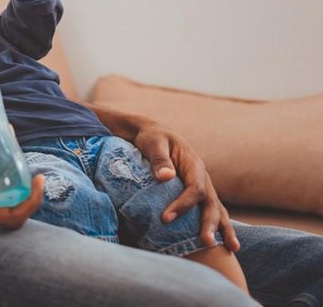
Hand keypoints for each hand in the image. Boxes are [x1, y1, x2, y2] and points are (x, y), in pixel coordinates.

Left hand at [133, 123, 239, 251]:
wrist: (156, 135)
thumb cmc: (153, 139)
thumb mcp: (153, 143)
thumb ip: (159, 159)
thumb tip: (166, 177)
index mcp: (193, 164)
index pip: (194, 188)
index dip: (183, 205)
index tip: (166, 218)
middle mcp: (203, 177)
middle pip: (211, 203)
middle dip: (209, 223)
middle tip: (205, 242)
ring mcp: (204, 187)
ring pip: (217, 209)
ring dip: (222, 229)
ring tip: (231, 248)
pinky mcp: (199, 195)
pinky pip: (212, 211)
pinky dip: (220, 226)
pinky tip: (228, 244)